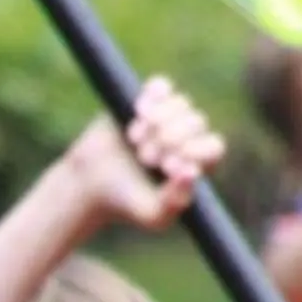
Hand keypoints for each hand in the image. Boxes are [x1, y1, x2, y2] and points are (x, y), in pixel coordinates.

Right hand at [64, 74, 222, 231]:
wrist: (88, 185)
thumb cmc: (125, 204)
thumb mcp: (152, 215)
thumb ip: (176, 202)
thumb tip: (193, 171)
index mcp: (197, 162)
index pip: (213, 146)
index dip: (193, 151)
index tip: (167, 166)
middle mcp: (187, 136)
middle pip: (196, 122)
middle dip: (169, 140)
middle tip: (145, 157)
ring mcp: (167, 116)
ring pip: (179, 104)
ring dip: (155, 124)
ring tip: (135, 141)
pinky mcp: (145, 101)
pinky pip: (161, 86)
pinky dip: (153, 97)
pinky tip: (139, 112)